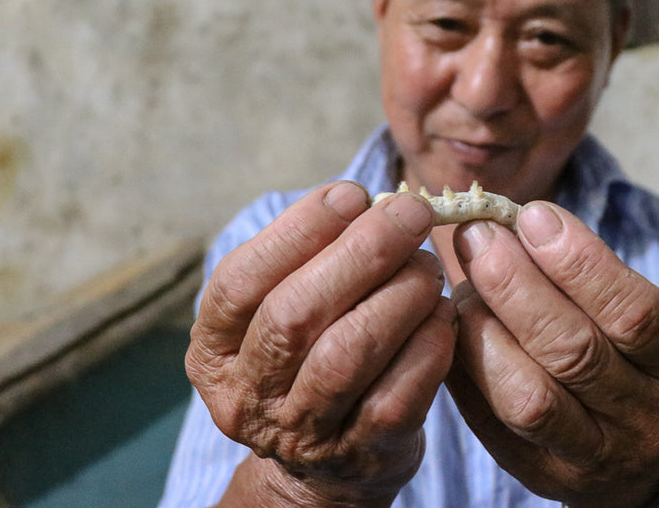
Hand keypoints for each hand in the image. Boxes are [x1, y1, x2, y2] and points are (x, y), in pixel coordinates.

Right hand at [185, 183, 456, 506]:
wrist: (327, 464)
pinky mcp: (362, 452)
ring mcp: (303, 431)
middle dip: (361, 252)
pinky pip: (398, 393)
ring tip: (429, 265)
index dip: (298, 230)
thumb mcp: (285, 306)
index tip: (352, 193)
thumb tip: (368, 201)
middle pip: (296, 314)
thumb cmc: (311, 351)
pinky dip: (428, 344)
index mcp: (214, 350)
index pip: (239, 281)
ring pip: (347, 353)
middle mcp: (247, 396)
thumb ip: (311, 256)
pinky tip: (444, 312)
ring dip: (399, 295)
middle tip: (411, 214)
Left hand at [446, 202, 658, 507]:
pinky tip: (452, 325)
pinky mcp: (540, 476)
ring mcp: (594, 458)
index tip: (533, 216)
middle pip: (575, 353)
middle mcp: (648, 421)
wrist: (633, 453)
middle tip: (477, 236)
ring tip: (463, 284)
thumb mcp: (635, 310)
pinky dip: (466, 366)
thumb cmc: (626, 352)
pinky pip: (491, 422)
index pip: (636, 314)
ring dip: (486, 330)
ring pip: (529, 398)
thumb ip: (587, 271)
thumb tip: (514, 219)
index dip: (580, 262)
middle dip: (517, 285)